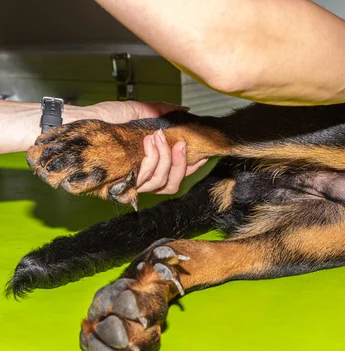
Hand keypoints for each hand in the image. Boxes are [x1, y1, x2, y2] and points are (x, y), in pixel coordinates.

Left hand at [83, 101, 207, 193]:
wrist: (79, 122)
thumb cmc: (103, 117)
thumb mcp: (138, 110)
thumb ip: (162, 111)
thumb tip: (184, 109)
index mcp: (148, 165)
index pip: (177, 174)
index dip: (191, 166)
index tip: (202, 152)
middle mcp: (140, 178)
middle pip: (172, 183)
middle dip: (180, 162)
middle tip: (178, 142)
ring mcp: (130, 183)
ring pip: (161, 182)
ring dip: (163, 158)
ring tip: (155, 136)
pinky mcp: (119, 184)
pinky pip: (145, 181)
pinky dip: (151, 161)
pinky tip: (148, 143)